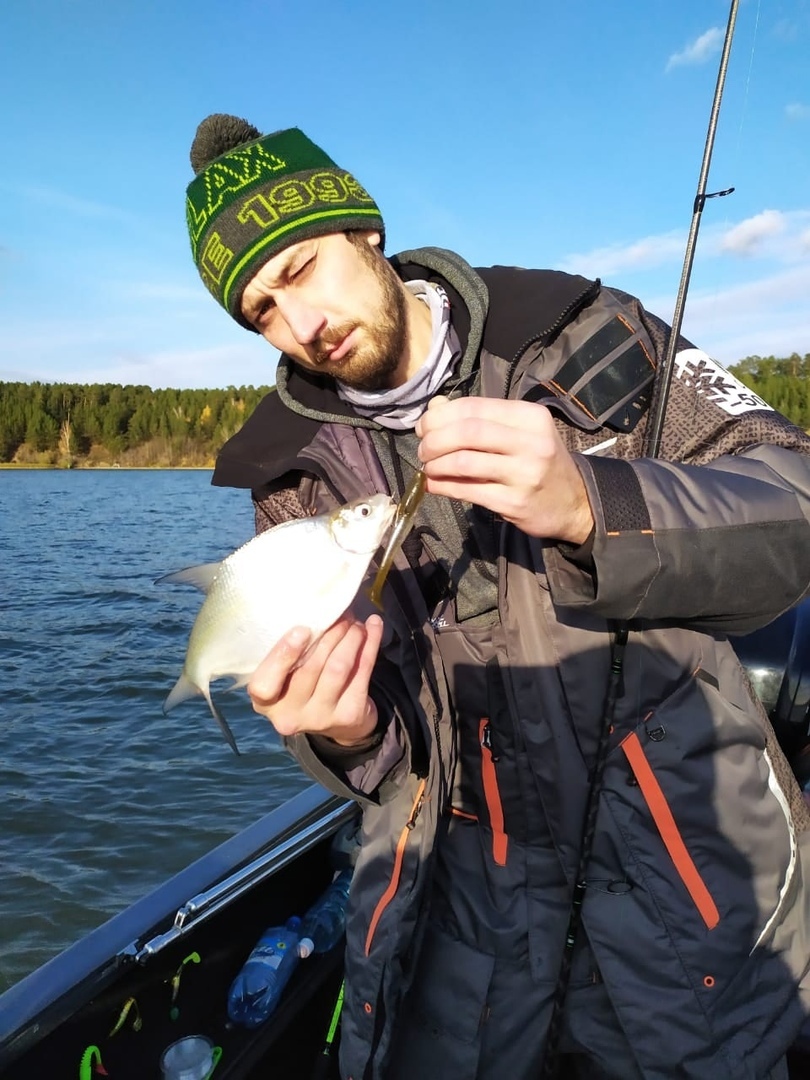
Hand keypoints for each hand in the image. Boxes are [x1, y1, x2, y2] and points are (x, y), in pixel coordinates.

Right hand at [247, 613, 383, 744]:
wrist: (337, 723)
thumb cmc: (301, 685)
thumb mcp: (284, 675)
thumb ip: (287, 654)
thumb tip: (310, 612)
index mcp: (265, 703)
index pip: (264, 685)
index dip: (283, 656)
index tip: (302, 630)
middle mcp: (290, 715)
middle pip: (310, 668)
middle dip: (328, 634)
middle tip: (340, 614)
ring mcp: (321, 718)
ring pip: (338, 668)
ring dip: (349, 637)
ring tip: (353, 621)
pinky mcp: (349, 714)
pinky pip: (362, 672)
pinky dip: (370, 643)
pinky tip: (374, 626)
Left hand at [415, 396, 593, 544]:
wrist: (575, 502)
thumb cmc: (540, 461)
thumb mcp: (519, 431)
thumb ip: (479, 419)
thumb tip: (434, 410)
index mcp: (530, 417)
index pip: (474, 407)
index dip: (440, 416)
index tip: (424, 427)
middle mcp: (531, 443)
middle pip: (467, 433)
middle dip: (434, 440)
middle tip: (423, 449)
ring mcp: (524, 474)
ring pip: (464, 462)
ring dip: (436, 464)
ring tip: (428, 467)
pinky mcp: (514, 503)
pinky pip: (468, 491)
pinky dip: (443, 486)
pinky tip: (433, 485)